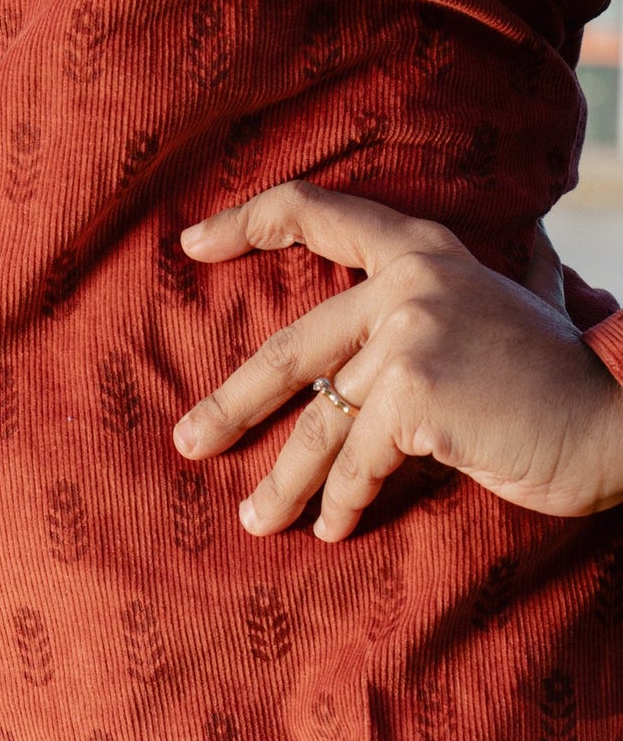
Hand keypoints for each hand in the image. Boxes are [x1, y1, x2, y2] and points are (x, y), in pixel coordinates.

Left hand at [170, 180, 622, 540]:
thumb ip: (409, 328)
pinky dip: (342, 503)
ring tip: (257, 522)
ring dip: (283, 482)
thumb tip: (330, 384)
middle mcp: (410, 281)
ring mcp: (411, 332)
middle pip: (292, 347)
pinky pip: (357, 462)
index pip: (318, 212)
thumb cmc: (550, 388)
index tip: (191, 243)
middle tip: (189, 440)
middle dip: (234, 404)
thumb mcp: (475, 327)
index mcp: (422, 252)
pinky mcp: (416, 393)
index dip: (246, 222)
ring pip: (319, 422)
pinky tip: (334, 529)